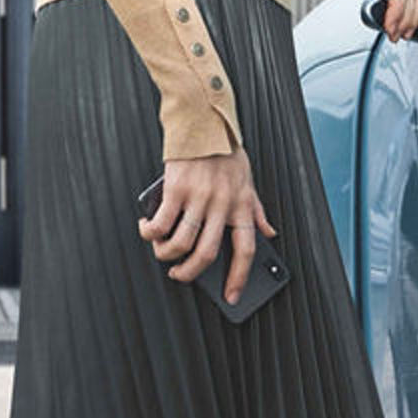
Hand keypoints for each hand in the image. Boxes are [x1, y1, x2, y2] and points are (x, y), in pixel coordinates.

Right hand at [136, 148, 276, 305]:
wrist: (204, 121)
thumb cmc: (226, 152)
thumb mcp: (249, 180)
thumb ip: (257, 210)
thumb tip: (270, 233)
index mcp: (242, 205)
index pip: (246, 249)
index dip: (239, 277)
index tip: (232, 296)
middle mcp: (222, 204)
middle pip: (207, 253)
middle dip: (190, 273)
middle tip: (179, 275)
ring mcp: (198, 197)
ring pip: (181, 243)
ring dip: (166, 255)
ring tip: (161, 251)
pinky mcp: (176, 189)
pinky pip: (161, 223)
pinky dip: (150, 232)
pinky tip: (147, 229)